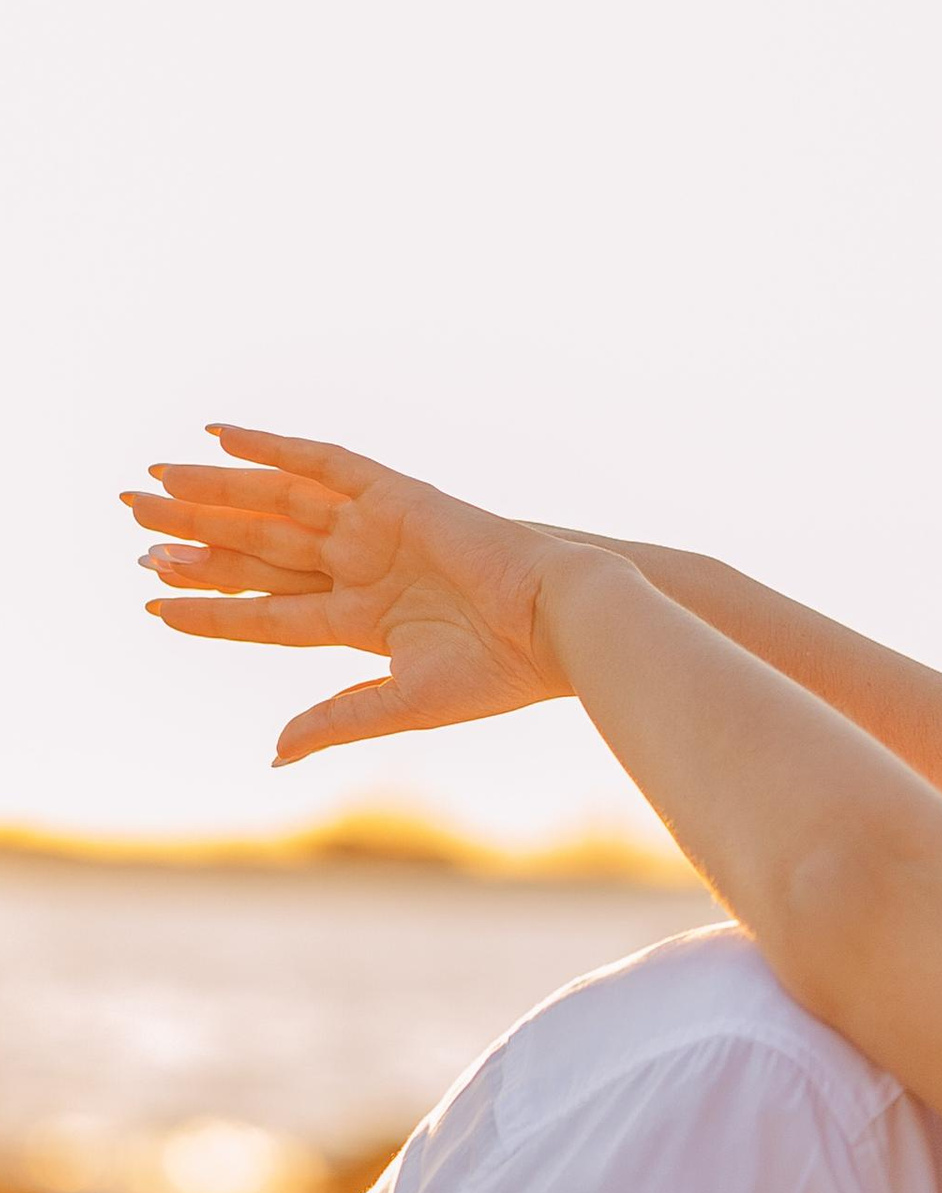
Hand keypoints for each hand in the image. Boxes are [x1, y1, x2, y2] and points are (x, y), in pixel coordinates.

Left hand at [125, 427, 581, 763]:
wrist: (561, 624)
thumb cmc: (502, 672)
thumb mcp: (407, 703)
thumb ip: (336, 720)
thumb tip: (272, 755)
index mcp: (367, 622)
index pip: (270, 610)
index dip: (213, 607)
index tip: (153, 601)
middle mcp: (364, 571)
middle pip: (260, 550)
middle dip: (195, 537)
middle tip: (129, 519)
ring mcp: (377, 530)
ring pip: (275, 506)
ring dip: (214, 493)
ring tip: (150, 483)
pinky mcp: (396, 495)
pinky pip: (322, 464)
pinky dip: (271, 448)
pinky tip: (217, 436)